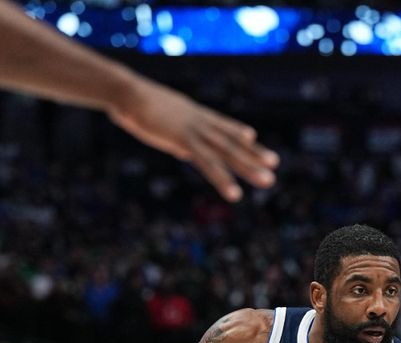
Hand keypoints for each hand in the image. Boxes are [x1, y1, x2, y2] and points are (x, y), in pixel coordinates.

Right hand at [109, 78, 278, 201]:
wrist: (125, 92)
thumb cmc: (135, 105)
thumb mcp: (160, 122)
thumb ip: (176, 138)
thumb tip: (184, 150)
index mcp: (194, 115)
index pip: (222, 125)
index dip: (238, 133)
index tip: (254, 140)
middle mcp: (200, 122)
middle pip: (231, 141)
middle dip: (253, 155)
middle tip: (274, 166)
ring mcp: (194, 131)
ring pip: (227, 153)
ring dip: (249, 168)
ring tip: (268, 181)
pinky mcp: (183, 140)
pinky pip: (207, 164)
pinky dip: (222, 179)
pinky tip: (235, 193)